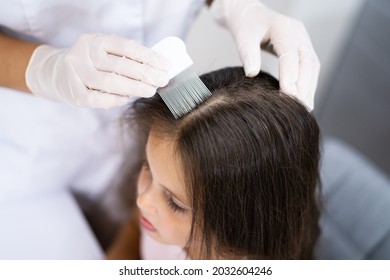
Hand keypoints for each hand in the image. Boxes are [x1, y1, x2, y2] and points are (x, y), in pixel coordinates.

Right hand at [26, 34, 169, 107]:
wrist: (56, 72)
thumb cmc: (91, 63)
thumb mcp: (104, 52)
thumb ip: (125, 57)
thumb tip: (158, 68)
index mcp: (95, 40)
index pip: (126, 47)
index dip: (148, 57)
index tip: (165, 65)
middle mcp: (83, 54)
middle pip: (120, 65)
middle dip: (146, 74)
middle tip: (162, 80)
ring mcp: (76, 74)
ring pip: (110, 83)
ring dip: (134, 88)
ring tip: (151, 91)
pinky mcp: (73, 93)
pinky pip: (98, 99)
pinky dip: (115, 100)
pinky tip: (127, 98)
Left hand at [210, 0, 319, 109]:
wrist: (251, 14)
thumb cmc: (246, 26)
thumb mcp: (243, 37)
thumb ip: (248, 54)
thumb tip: (251, 74)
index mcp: (283, 28)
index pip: (290, 55)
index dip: (290, 77)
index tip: (288, 96)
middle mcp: (298, 33)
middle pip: (307, 62)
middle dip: (304, 86)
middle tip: (300, 108)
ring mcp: (304, 40)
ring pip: (312, 66)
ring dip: (309, 87)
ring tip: (304, 108)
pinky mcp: (304, 47)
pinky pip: (310, 67)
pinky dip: (308, 83)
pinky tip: (304, 98)